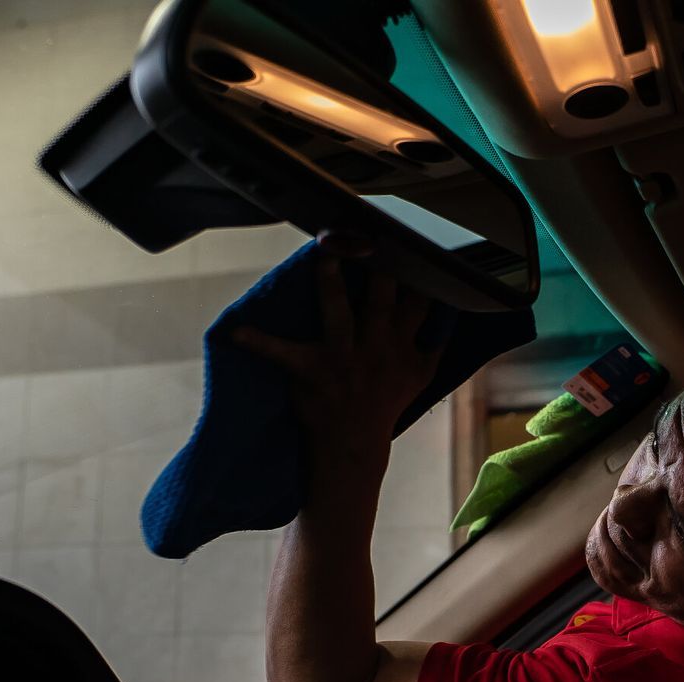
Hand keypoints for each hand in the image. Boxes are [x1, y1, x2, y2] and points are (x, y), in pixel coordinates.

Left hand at [232, 257, 444, 463]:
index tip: (411, 242)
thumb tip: (449, 312)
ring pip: (338, 311)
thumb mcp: (422, 376)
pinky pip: (282, 353)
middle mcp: (375, 346)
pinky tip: (235, 332)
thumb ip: (434, 343)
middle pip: (381, 298)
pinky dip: (258, 342)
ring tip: (324, 254)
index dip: (416, 271)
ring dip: (330, 282)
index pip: (417, 300)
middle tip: (370, 233)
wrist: (353, 445)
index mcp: (402, 344)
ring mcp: (343, 357)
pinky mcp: (312, 371)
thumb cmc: (385, 404)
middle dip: (379, 267)